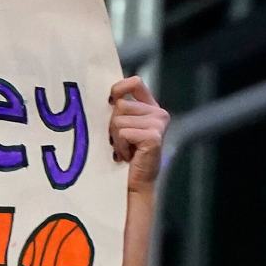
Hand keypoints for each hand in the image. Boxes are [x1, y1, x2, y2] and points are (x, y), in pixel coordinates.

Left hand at [108, 76, 168, 193]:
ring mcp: (158, 124)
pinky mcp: (153, 136)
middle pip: (120, 105)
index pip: (135, 83)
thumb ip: (119, 108)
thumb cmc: (126, 154)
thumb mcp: (122, 126)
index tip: (109, 102)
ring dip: (116, 138)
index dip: (118, 88)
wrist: (135, 182)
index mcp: (152, 107)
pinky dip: (120, 146)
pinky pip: (123, 132)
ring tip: (125, 149)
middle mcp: (159, 113)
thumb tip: (106, 96)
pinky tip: (129, 155)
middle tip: (122, 142)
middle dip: (113, 125)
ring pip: (118, 120)